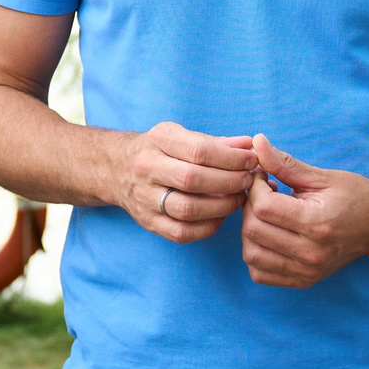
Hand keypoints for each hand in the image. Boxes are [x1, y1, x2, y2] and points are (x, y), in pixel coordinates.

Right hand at [119, 121, 258, 241]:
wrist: (116, 168)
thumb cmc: (160, 150)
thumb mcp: (181, 136)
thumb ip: (216, 142)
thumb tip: (250, 146)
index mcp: (158, 140)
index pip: (198, 150)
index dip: (231, 158)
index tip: (252, 161)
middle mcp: (146, 168)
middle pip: (192, 179)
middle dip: (229, 182)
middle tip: (248, 181)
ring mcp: (144, 198)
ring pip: (187, 209)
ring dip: (221, 206)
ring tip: (239, 199)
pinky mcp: (147, 221)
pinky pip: (181, 232)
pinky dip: (207, 227)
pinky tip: (221, 216)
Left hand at [240, 135, 368, 287]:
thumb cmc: (354, 195)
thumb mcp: (321, 176)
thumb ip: (284, 163)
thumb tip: (256, 142)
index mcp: (316, 222)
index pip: (263, 207)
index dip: (255, 186)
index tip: (263, 176)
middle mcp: (311, 252)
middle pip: (253, 231)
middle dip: (250, 206)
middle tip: (263, 193)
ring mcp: (307, 270)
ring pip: (252, 255)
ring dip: (249, 232)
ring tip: (266, 215)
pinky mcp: (304, 280)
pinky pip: (261, 274)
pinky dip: (256, 255)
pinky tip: (268, 236)